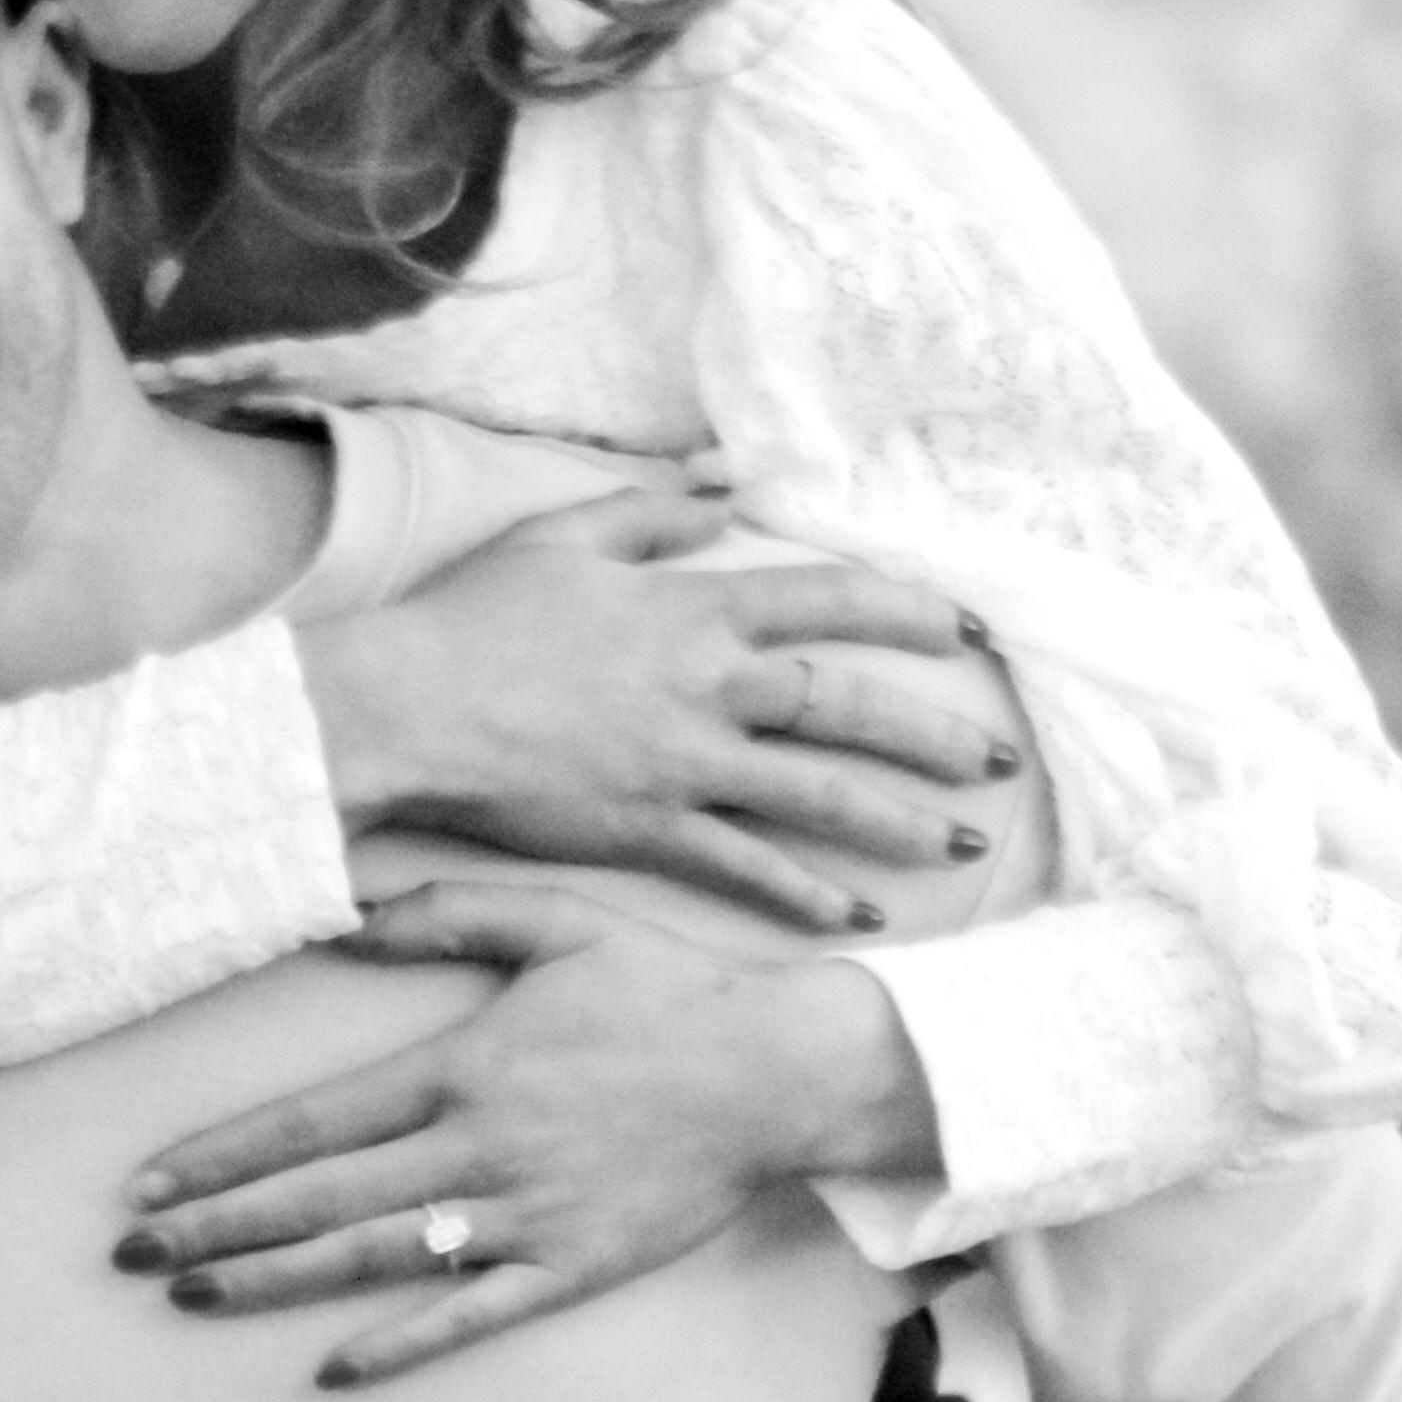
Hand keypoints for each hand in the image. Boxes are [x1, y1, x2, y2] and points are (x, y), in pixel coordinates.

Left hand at [119, 886, 940, 1387]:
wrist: (777, 1070)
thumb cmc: (664, 988)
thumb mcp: (555, 919)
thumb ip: (445, 911)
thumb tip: (342, 919)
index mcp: (461, 1066)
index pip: (311, 1122)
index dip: (220, 1157)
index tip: (147, 1183)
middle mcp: (477, 1148)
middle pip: (317, 1197)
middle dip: (214, 1229)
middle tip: (130, 1257)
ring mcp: (522, 1215)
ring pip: (372, 1259)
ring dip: (274, 1284)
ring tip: (192, 1298)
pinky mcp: (570, 1268)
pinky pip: (470, 1316)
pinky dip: (400, 1345)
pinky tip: (332, 1370)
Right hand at [295, 489, 1016, 933]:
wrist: (404, 706)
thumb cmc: (472, 618)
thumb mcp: (566, 538)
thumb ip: (653, 513)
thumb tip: (721, 488)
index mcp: (693, 609)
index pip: (828, 601)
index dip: (906, 615)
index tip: (964, 633)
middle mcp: (706, 687)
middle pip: (847, 707)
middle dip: (932, 735)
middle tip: (997, 761)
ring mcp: (682, 764)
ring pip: (816, 794)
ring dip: (896, 820)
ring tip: (960, 844)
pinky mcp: (647, 830)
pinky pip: (744, 866)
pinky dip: (804, 891)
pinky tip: (856, 912)